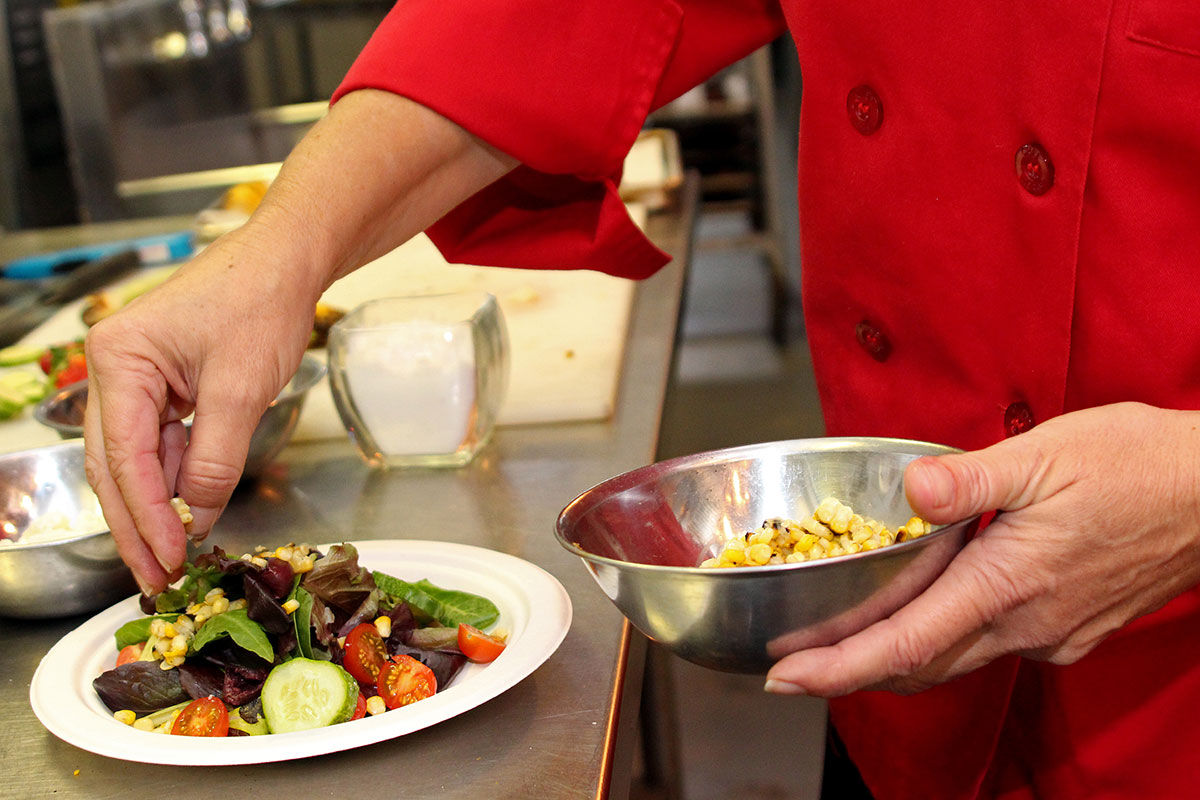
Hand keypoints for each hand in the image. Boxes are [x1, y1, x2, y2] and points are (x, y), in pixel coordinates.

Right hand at [84, 230, 316, 593]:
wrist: (288, 260)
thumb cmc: (263, 302)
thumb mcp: (242, 389)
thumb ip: (216, 459)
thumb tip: (199, 518)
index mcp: (121, 359)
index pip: (124, 455)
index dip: (146, 515)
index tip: (167, 557)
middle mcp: (116, 369)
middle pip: (116, 464)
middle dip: (138, 525)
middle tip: (155, 578)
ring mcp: (138, 378)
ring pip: (136, 459)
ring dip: (155, 509)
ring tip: (169, 560)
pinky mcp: (164, 385)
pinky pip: (162, 444)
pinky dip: (175, 480)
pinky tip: (187, 516)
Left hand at [764, 402, 1199, 696]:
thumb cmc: (1139, 465)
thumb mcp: (1048, 454)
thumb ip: (971, 477)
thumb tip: (912, 489)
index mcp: (1008, 582)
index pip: (902, 644)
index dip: (836, 667)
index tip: (784, 678)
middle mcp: (1026, 624)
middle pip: (917, 665)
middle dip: (848, 671)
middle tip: (792, 669)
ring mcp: (1051, 634)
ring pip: (952, 660)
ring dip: (891, 661)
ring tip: (839, 650)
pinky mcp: (1069, 629)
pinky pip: (988, 647)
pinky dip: (941, 642)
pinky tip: (923, 619)